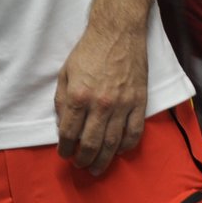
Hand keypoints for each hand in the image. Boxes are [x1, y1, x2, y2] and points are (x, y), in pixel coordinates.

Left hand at [55, 22, 146, 175]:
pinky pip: (134, 133)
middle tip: (80, 166)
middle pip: (91, 143)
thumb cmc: (88, 52)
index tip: (64, 154)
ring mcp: (122, 105)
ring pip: (112, 143)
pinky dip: (126, 146)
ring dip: (104, 159)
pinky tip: (118, 152)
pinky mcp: (139, 103)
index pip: (69, 132)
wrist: (118, 34)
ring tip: (96, 168)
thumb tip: (62, 124)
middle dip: (83, 159)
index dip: (65, 147)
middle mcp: (100, 104)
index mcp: (78, 96)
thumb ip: (62, 100)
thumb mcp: (65, 73)